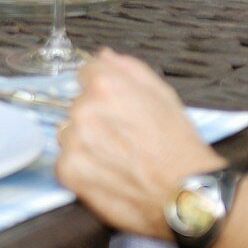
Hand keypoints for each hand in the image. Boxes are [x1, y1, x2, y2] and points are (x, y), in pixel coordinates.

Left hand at [56, 49, 224, 235]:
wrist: (181, 192)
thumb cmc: (177, 143)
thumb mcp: (163, 94)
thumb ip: (129, 69)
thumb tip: (105, 55)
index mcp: (106, 85)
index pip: (86, 73)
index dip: (103, 88)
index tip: (114, 103)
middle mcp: (85, 109)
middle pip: (79, 104)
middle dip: (96, 115)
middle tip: (122, 135)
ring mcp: (73, 141)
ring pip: (70, 133)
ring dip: (86, 141)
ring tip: (115, 156)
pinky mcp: (68, 171)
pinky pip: (66, 160)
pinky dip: (82, 166)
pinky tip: (107, 172)